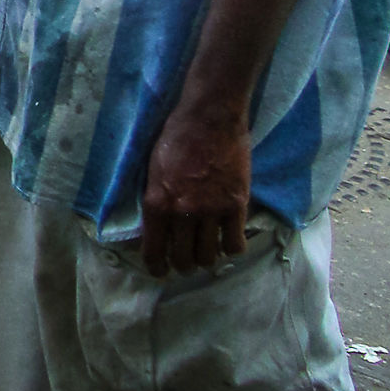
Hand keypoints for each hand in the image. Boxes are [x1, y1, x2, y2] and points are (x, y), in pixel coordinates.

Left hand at [138, 100, 251, 275]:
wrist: (209, 119)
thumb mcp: (152, 171)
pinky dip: (231, 248)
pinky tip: (228, 242)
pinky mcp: (236, 206)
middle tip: (185, 262)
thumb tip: (155, 228)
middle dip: (182, 265)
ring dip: (206, 259)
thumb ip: (155, 201)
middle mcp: (182, 212)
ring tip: (205, 253)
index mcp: (156, 203)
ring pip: (209, 256)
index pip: (154, 250)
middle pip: (183, 258)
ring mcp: (211, 211)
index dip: (156, 266)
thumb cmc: (175, 138)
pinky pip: (235, 244)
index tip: (160, 271)